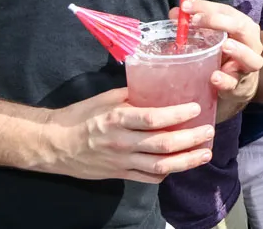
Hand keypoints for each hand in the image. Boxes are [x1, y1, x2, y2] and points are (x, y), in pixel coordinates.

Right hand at [44, 88, 213, 183]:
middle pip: (163, 145)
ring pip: (160, 166)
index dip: (178, 115)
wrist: (53, 145)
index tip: (196, 107)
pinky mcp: (119, 175)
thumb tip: (159, 85)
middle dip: (191, 139)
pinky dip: (166, 173)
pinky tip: (180, 166)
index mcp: (117, 119)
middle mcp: (121, 142)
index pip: (153, 119)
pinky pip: (148, 178)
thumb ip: (133, 95)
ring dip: (186, 161)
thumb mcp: (105, 99)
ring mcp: (121, 161)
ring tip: (205, 154)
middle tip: (209, 132)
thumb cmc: (80, 116)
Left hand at [172, 1, 262, 120]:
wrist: (233, 83)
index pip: (227, 11)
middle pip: (243, 28)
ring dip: (239, 51)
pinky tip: (214, 77)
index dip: (206, 7)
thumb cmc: (221, 53)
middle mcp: (250, 44)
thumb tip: (176, 14)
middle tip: (196, 21)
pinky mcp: (238, 85)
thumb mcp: (211, 36)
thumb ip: (195, 24)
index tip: (186, 7)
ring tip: (225, 46)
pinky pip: (234, 83)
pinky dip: (225, 80)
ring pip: (251, 58)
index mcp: (242, 26)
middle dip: (220, 22)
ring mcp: (247, 66)